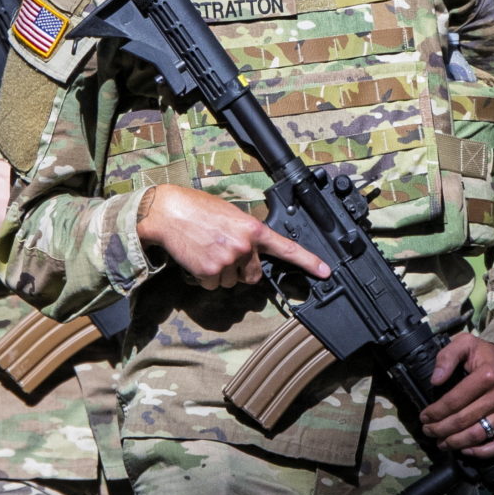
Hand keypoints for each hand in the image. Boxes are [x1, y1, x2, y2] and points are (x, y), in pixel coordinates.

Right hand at [135, 185, 329, 289]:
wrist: (167, 212)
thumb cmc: (197, 209)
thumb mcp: (231, 215)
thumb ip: (247, 234)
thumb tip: (253, 252)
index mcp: (253, 229)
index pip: (286, 249)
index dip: (308, 262)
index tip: (325, 271)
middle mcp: (244, 247)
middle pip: (253, 275)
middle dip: (241, 270)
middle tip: (222, 252)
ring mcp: (227, 261)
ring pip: (230, 282)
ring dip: (219, 272)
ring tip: (205, 250)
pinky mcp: (210, 272)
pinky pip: (213, 285)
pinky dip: (204, 277)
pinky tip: (196, 258)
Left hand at [421, 333, 493, 458]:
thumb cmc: (488, 354)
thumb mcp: (465, 343)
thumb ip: (447, 357)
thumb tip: (435, 380)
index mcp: (488, 374)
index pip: (454, 400)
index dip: (435, 412)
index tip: (424, 416)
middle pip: (463, 420)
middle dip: (440, 429)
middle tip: (428, 431)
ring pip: (478, 434)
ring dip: (456, 442)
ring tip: (442, 443)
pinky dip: (482, 452)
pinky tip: (466, 451)